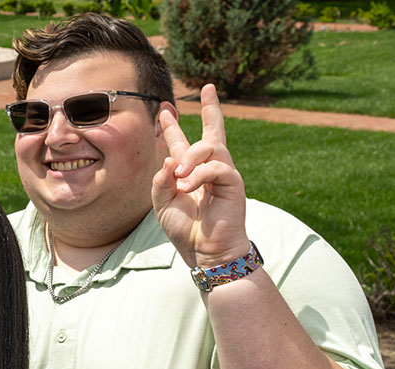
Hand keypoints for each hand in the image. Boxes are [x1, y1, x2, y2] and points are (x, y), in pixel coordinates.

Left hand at [152, 83, 249, 268]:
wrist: (206, 252)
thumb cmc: (186, 230)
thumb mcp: (162, 204)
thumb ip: (161, 181)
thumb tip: (170, 159)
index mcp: (190, 172)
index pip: (182, 143)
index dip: (172, 126)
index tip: (164, 109)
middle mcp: (209, 169)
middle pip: (213, 131)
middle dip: (211, 109)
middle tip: (208, 88)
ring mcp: (223, 174)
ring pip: (211, 146)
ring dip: (191, 156)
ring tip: (179, 176)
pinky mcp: (233, 183)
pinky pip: (216, 167)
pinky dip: (199, 175)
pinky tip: (188, 187)